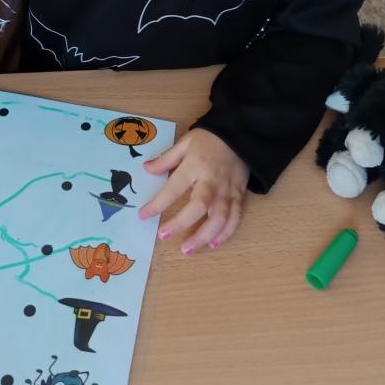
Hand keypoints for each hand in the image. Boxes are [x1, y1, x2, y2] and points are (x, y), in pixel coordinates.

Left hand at [138, 129, 249, 253]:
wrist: (242, 134)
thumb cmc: (210, 138)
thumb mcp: (185, 142)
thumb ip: (166, 159)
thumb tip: (146, 169)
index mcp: (194, 167)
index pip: (173, 188)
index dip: (158, 204)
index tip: (143, 215)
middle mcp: (211, 182)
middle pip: (199, 207)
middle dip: (181, 224)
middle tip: (163, 236)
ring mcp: (227, 191)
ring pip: (219, 219)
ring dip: (203, 237)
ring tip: (187, 250)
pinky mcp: (239, 196)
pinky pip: (235, 218)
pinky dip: (226, 233)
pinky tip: (214, 244)